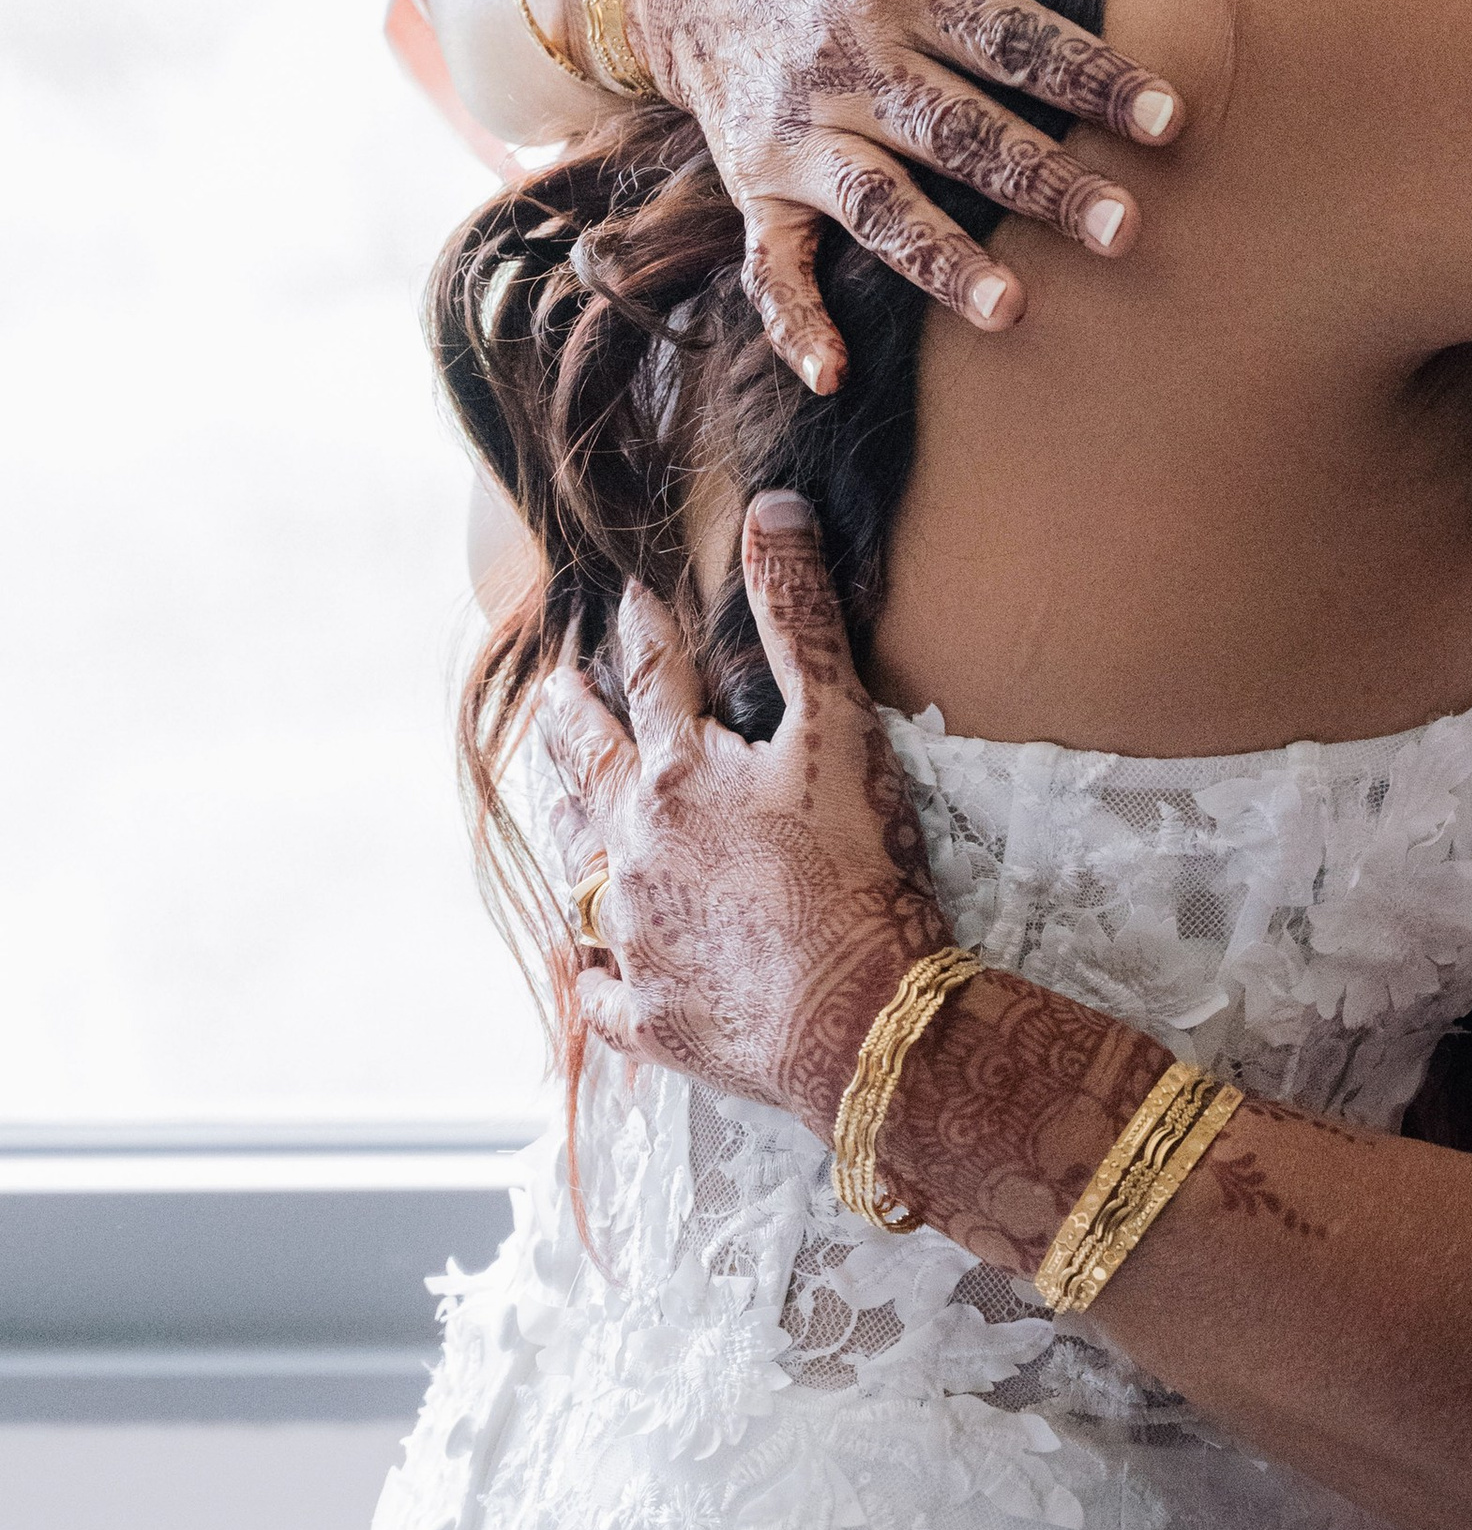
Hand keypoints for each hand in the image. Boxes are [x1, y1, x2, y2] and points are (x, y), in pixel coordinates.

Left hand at [541, 494, 947, 1139]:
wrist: (859, 1017)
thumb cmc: (855, 870)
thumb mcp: (838, 729)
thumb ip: (800, 620)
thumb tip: (771, 511)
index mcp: (675, 774)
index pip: (650, 679)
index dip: (642, 632)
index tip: (627, 600)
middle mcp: (632, 849)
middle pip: (587, 769)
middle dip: (571, 723)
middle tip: (554, 696)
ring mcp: (632, 936)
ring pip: (586, 877)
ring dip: (583, 840)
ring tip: (578, 827)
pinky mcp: (648, 1015)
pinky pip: (602, 990)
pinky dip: (598, 974)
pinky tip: (595, 970)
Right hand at [625, 0, 1184, 385]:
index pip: (1013, 34)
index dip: (1091, 73)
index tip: (1169, 117)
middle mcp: (852, 60)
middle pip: (959, 130)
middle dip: (1040, 181)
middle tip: (1125, 229)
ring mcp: (800, 131)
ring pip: (878, 203)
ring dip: (941, 259)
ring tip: (1013, 310)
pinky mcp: (757, 183)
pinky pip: (770, 261)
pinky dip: (794, 319)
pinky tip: (834, 376)